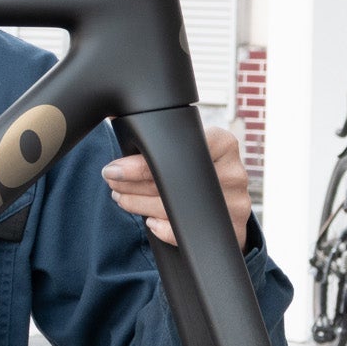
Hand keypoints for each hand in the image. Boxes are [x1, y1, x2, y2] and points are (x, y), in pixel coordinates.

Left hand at [101, 126, 251, 250]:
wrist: (230, 203)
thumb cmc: (199, 169)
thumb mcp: (188, 147)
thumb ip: (159, 137)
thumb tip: (110, 112)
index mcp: (222, 143)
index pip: (177, 150)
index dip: (140, 164)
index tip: (114, 169)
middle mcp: (233, 172)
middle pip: (172, 181)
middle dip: (132, 183)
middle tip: (112, 183)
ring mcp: (236, 202)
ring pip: (175, 208)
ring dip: (138, 205)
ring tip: (122, 199)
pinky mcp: (235, 229)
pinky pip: (189, 232)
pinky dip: (163, 228)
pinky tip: (151, 221)